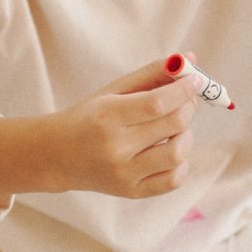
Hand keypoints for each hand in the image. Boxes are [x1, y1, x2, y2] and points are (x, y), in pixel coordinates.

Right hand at [44, 58, 201, 196]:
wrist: (57, 156)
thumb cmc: (89, 117)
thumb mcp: (113, 91)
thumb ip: (151, 74)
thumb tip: (189, 60)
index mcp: (107, 116)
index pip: (157, 103)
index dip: (183, 90)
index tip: (194, 80)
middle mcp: (116, 148)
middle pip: (173, 125)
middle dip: (188, 107)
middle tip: (185, 100)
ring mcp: (124, 173)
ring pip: (178, 153)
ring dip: (186, 135)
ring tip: (175, 128)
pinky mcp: (132, 192)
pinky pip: (173, 180)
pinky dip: (181, 163)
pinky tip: (171, 151)